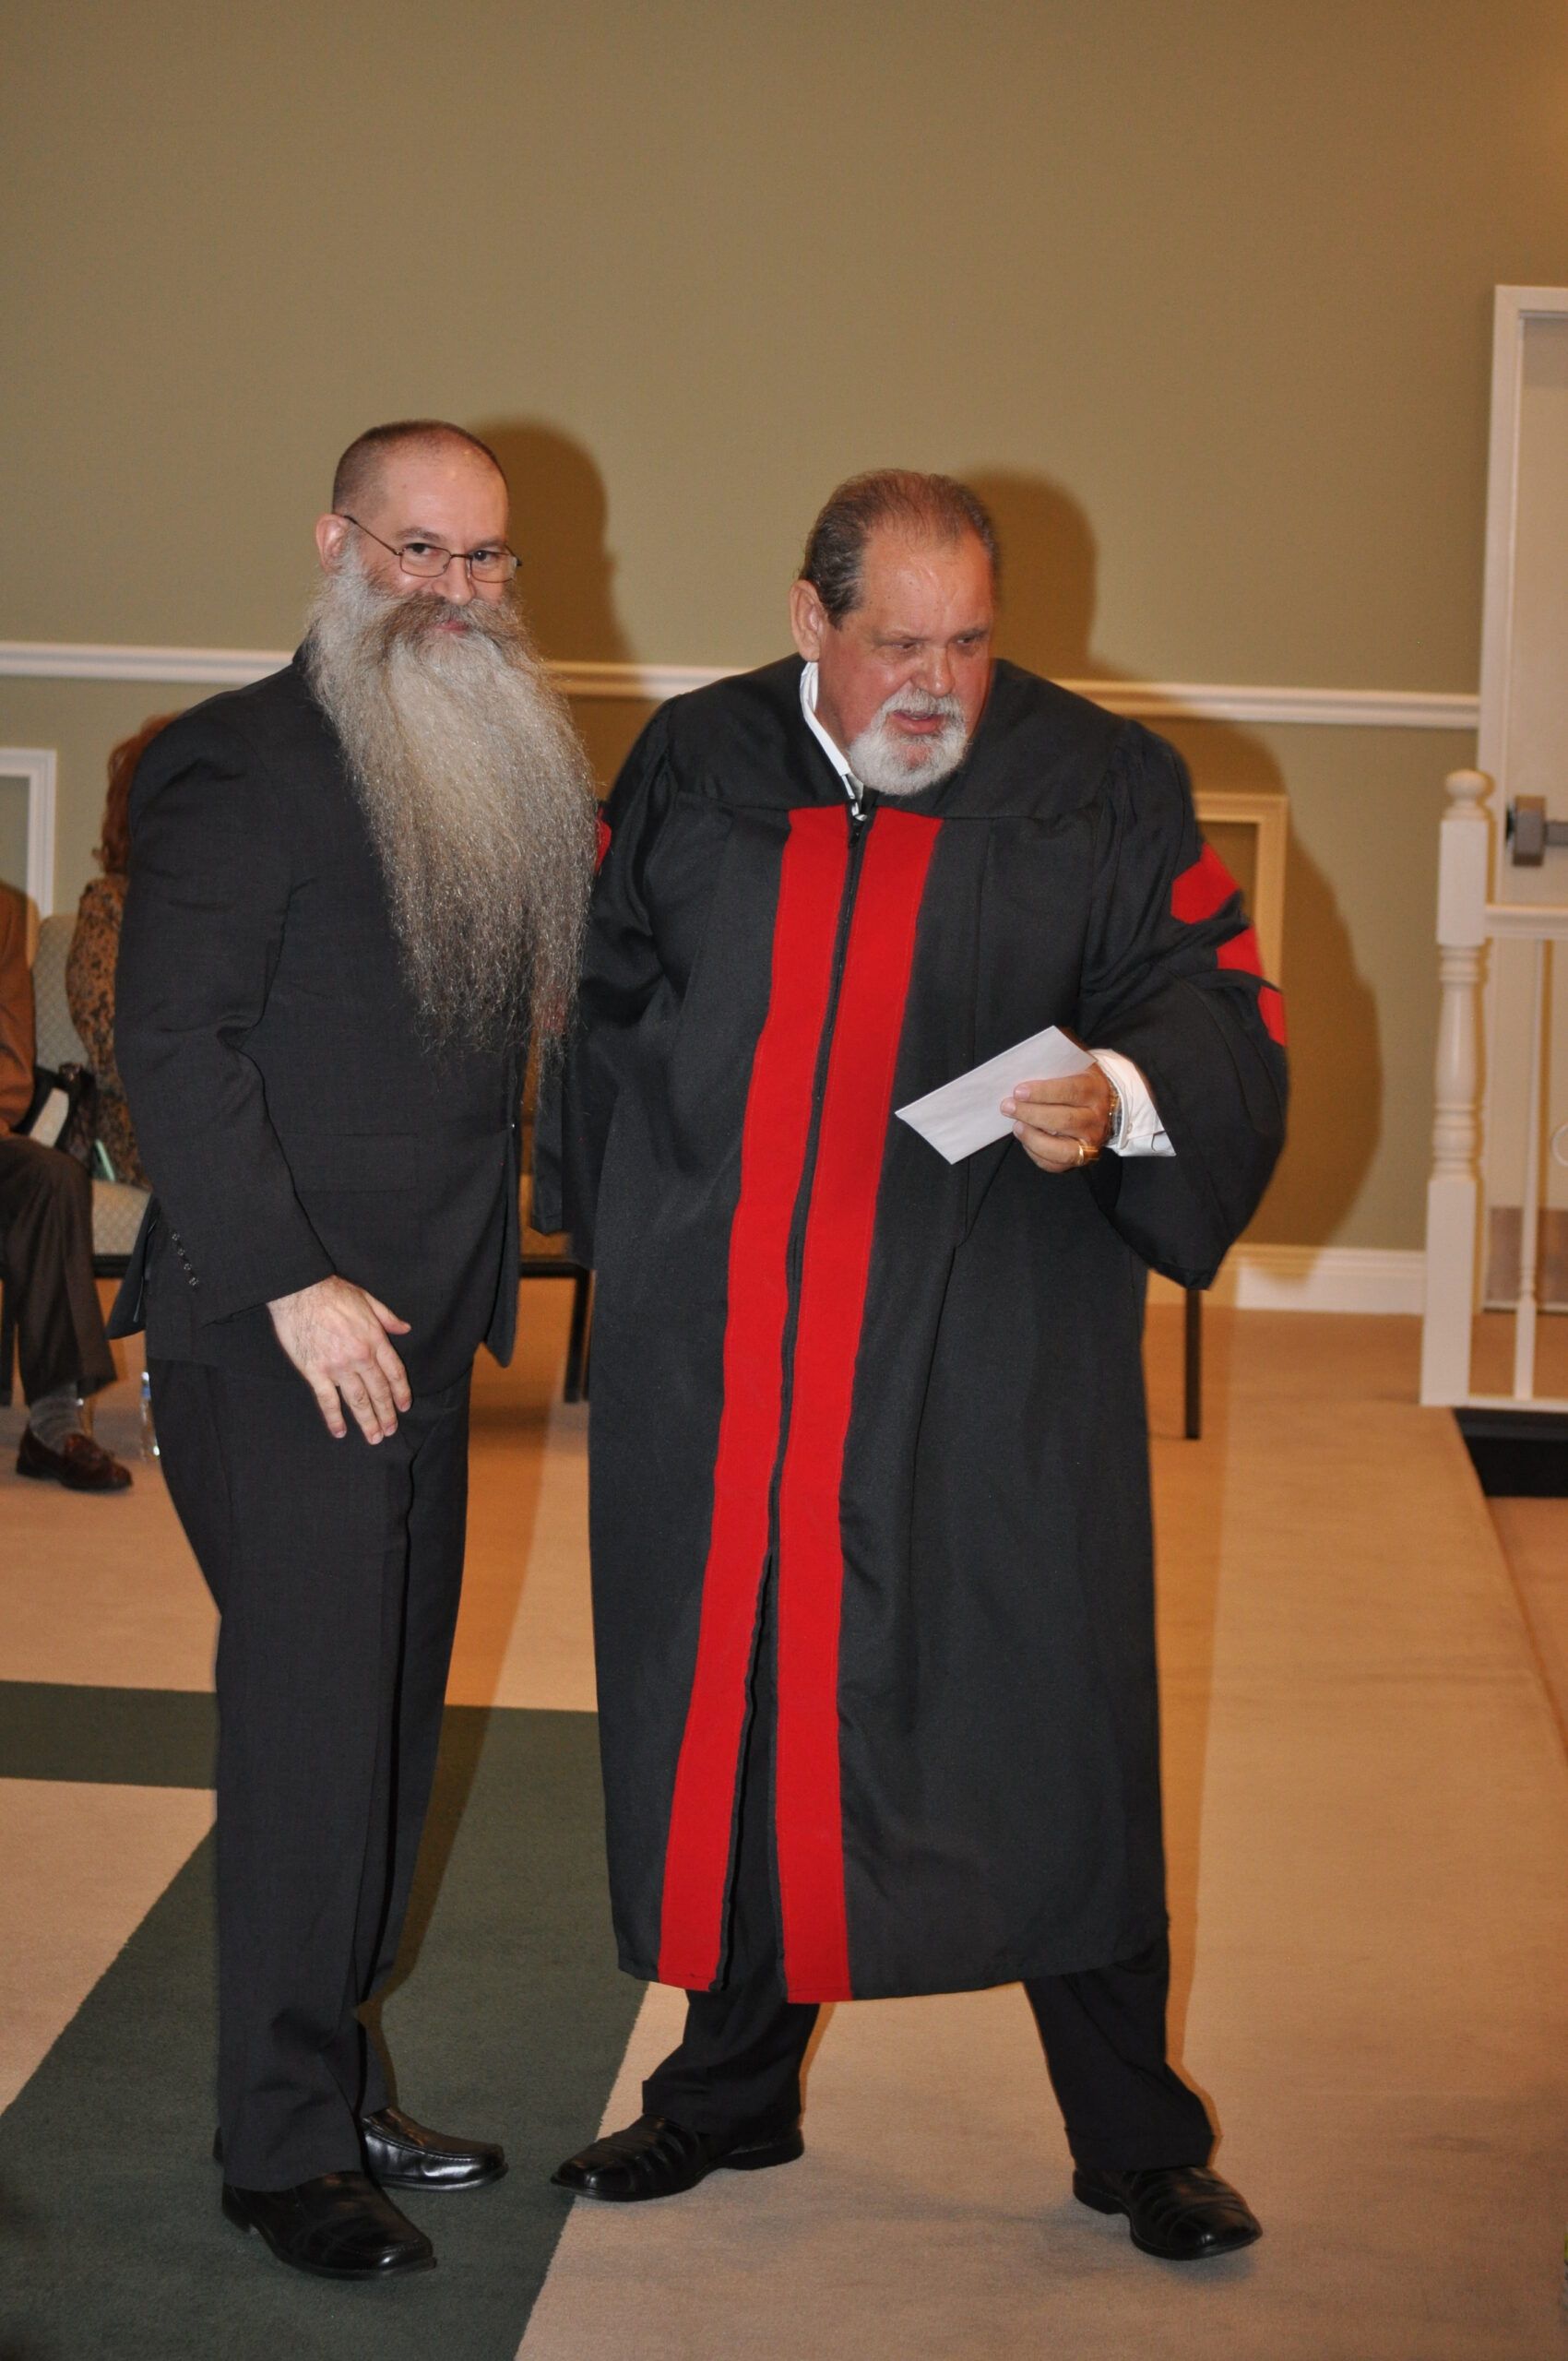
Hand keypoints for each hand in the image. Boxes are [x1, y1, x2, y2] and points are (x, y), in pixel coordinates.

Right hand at [267, 1277, 411, 1442]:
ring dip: (367, 1421)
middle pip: (378, 1391)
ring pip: (357, 1400)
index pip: (394, 1373)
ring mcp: (337, 1367)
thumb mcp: (368, 1300)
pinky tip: (340, 1431)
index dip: (401, 1392)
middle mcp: (360, 1357)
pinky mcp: (315, 1372)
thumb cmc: (333, 1292)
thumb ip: (387, 1318)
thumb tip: (405, 1328)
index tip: (403, 1407)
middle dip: (386, 1413)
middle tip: (389, 1431)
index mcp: (375, 1340)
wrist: (300, 1291)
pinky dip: (334, 1418)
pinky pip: (327, 1401)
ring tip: (373, 1437)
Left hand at [1001, 1069, 1115, 1174]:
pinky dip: (1037, 1154)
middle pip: (1064, 1120)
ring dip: (1033, 1138)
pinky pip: (1057, 1164)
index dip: (1043, 1092)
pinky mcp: (1082, 1158)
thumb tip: (1023, 1063)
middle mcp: (1096, 1118)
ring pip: (1062, 1149)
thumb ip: (1055, 1064)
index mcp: (1094, 1090)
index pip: (1070, 1091)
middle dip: (1031, 1114)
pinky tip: (1025, 1139)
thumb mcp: (1075, 1066)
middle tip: (1007, 1106)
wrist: (1107, 1105)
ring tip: (1016, 1126)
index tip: (1018, 1091)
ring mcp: (1091, 1142)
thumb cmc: (1080, 1082)